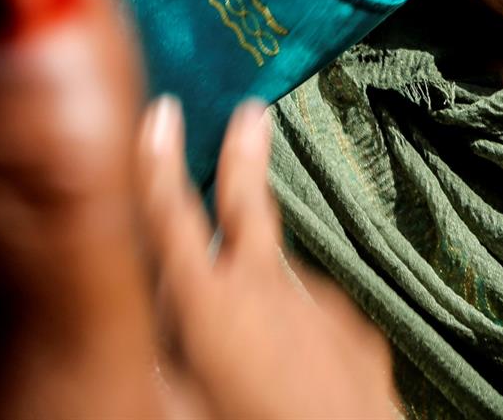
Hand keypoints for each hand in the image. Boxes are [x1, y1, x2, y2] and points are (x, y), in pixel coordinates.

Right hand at [138, 98, 398, 419]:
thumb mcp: (175, 401)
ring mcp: (318, 305)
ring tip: (255, 352)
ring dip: (264, 293)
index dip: (158, 163)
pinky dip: (299, 337)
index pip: (171, 217)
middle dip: (244, 157)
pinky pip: (315, 323)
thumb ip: (158, 349)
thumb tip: (146, 319)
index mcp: (208, 303)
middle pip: (248, 206)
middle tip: (251, 112)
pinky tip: (296, 375)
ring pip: (279, 282)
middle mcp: (264, 290)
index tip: (160, 115)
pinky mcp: (356, 332)